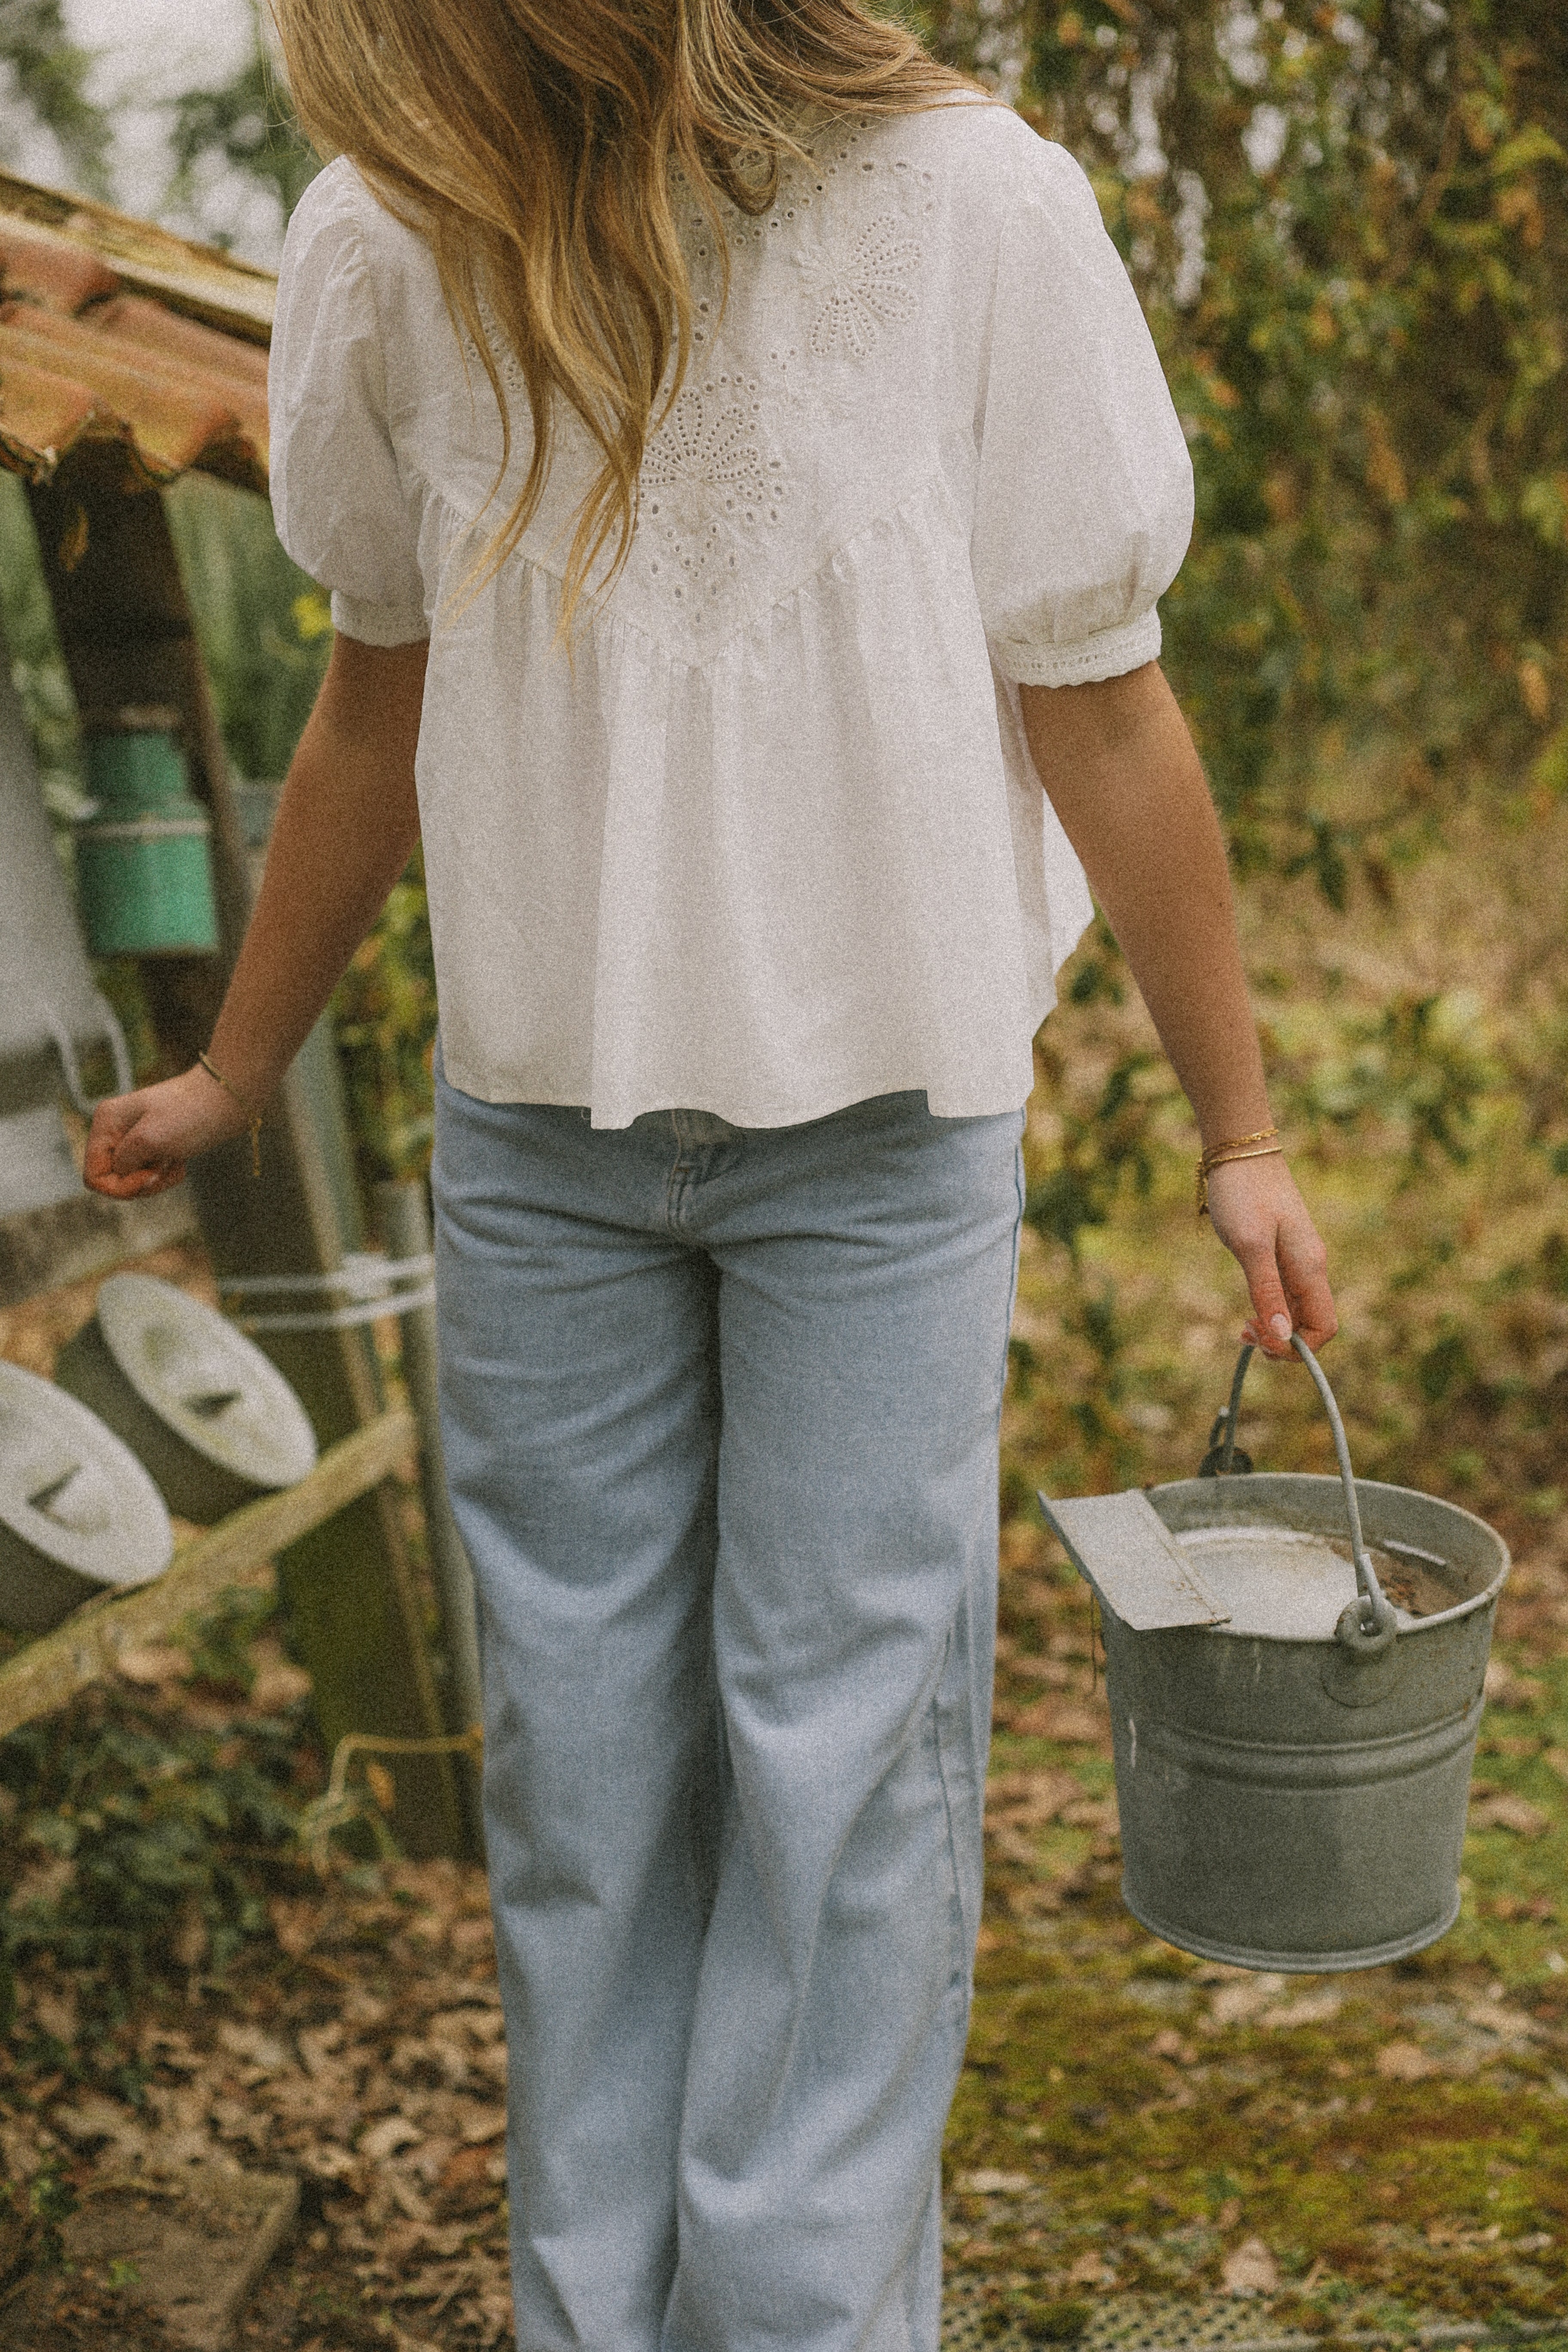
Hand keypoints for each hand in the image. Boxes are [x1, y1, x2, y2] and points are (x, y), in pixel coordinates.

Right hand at [83, 1066, 252, 1199]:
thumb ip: (124, 1162)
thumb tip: (118, 1174)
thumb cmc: (191, 1114)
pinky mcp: (156, 1145)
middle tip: (166, 1168)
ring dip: (156, 1179)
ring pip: (133, 1179)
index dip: (119, 1187)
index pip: (94, 1175)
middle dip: (141, 1183)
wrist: (229, 1097)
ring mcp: (136, 1137)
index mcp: (106, 1123)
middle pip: (114, 1179)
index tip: (149, 1178)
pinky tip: (181, 1162)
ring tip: (176, 1161)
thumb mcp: (150, 1140)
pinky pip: (150, 1174)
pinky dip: (166, 1174)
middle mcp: (116, 1130)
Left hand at [1202, 1153, 1335, 1359]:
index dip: (1297, 1348)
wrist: (1240, 1150)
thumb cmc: (1243, 1192)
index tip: (1261, 1342)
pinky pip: (1286, 1293)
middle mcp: (1311, 1265)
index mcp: (1310, 1266)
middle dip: (1283, 1340)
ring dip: (1276, 1326)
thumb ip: (1266, 1289)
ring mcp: (1298, 1258)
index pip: (1324, 1327)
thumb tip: (1281, 1334)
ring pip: (1298, 1309)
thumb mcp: (1250, 1245)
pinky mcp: (1283, 1251)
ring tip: (1244, 1325)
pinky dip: (1271, 1308)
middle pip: (1312, 1323)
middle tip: (1244, 1332)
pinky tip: (1250, 1307)